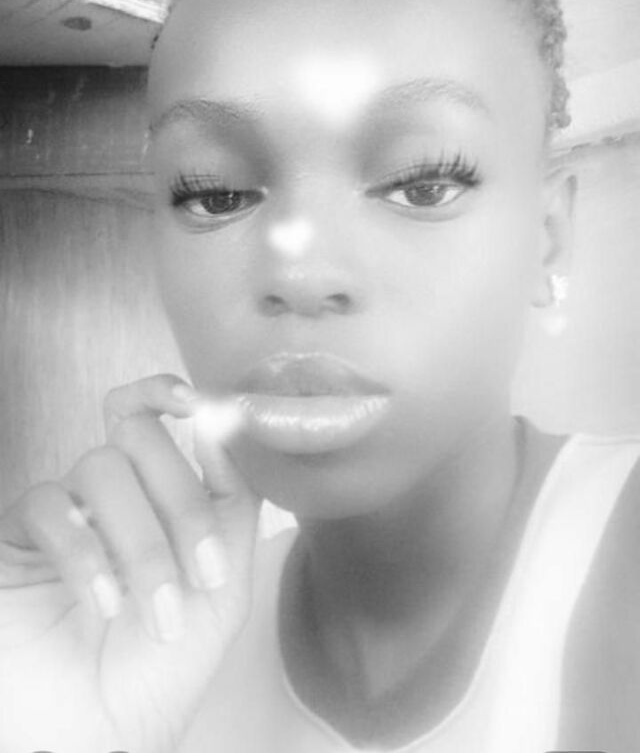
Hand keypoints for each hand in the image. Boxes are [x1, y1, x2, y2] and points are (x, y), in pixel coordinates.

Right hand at [0, 374, 259, 752]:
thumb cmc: (165, 667)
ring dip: (143, 543)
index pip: (148, 414)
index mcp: (156, 495)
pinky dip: (86, 553)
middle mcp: (109, 495)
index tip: (194, 402)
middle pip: (140, 437)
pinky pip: (48, 506)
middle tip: (204, 575)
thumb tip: (227, 424)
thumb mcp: (225, 583)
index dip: (162, 391)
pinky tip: (102, 603)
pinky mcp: (19, 539)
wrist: (103, 733)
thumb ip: (232, 502)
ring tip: (158, 613)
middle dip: (182, 503)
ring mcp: (64, 512)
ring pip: (103, 468)